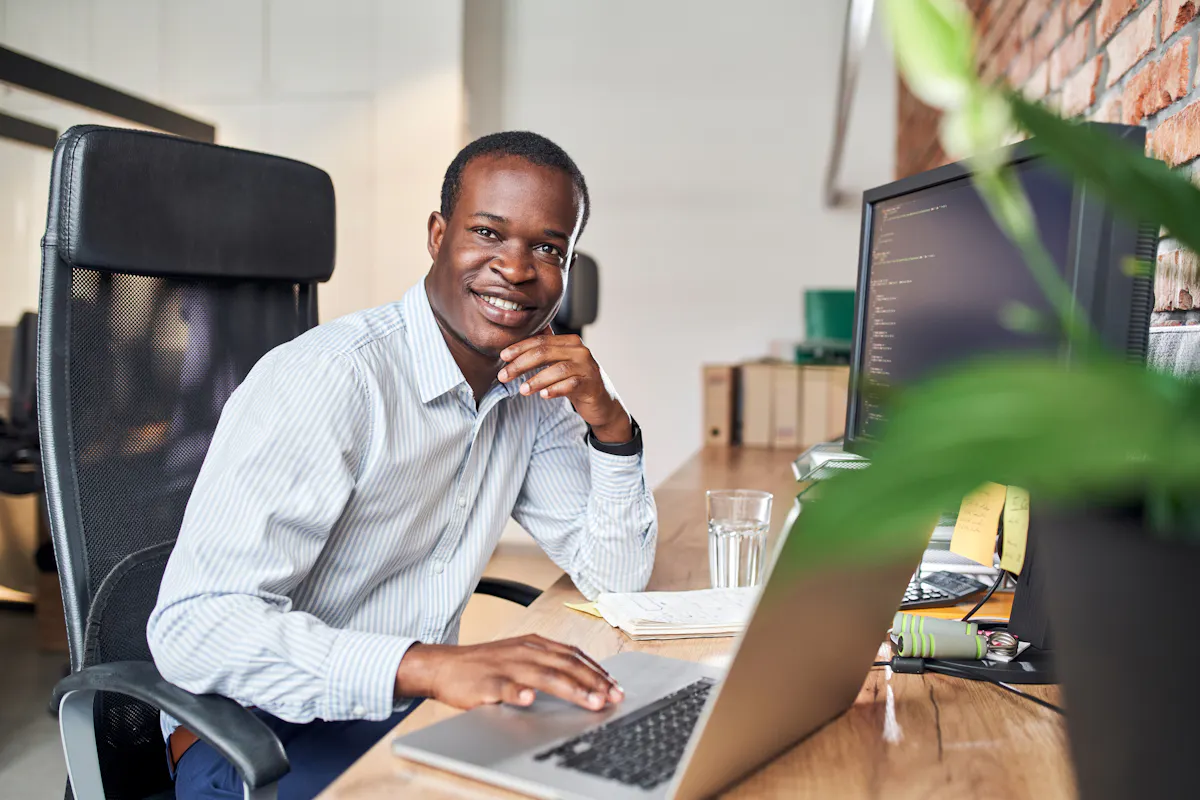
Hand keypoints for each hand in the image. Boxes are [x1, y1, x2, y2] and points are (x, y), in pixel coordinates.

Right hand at [395, 635, 623, 710]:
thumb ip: (548, 664)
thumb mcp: (521, 656)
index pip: (574, 655)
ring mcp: (506, 666)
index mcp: (535, 644)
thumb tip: (582, 679)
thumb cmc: (486, 665)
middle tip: (614, 698)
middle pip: (566, 665)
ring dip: (572, 689)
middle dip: (594, 682)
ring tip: (592, 702)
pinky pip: (504, 687)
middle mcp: (525, 651)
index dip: (598, 671)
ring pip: (544, 675)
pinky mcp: (486, 682)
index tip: (616, 687)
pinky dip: (518, 692)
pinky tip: (529, 699)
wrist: (444, 666)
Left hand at [497, 329, 632, 442]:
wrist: (603, 403)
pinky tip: (543, 395)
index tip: (502, 357)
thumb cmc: (578, 381)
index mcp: (570, 342)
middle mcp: (580, 351)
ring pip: (557, 369)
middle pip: (545, 352)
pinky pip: (571, 385)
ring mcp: (587, 367)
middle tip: (504, 376)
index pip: (540, 341)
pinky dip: (555, 389)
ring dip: (537, 379)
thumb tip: (523, 336)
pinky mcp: (591, 384)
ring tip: (522, 390)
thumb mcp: (562, 363)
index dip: (519, 348)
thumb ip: (547, 350)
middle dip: (521, 364)